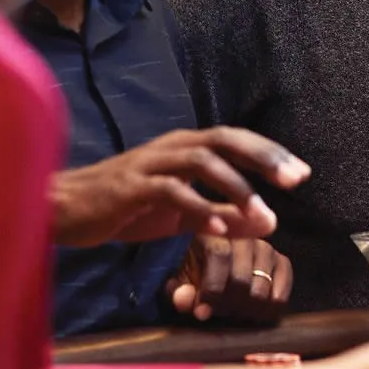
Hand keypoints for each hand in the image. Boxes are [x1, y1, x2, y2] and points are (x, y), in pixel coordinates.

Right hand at [51, 127, 308, 246]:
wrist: (66, 209)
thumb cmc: (127, 206)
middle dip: (263, 158)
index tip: (302, 173)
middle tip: (295, 180)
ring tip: (262, 212)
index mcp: (186, 147)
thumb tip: (270, 223)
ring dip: (235, 187)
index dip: (269, 153)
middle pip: (224, 140)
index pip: (235, 140)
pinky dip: (197, 207)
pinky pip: (169, 191)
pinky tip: (218, 228)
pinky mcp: (130, 187)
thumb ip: (224, 217)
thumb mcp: (183, 215)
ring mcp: (150, 164)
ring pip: (201, 162)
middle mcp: (172, 147)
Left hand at [167, 236, 292, 324]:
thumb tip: (185, 301)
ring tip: (235, 313)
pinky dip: (268, 311)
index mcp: (214, 234)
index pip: (219, 254)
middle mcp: (245, 237)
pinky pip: (281, 294)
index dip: (212, 287)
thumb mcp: (181, 285)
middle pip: (241, 277)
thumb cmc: (198, 277)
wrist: (220, 272)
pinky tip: (255, 314)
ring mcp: (267, 249)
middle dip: (228, 304)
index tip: (203, 312)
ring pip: (261, 289)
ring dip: (246, 310)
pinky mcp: (283, 262)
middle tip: (219, 314)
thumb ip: (180, 293)